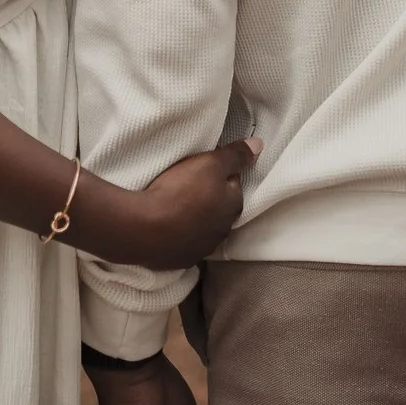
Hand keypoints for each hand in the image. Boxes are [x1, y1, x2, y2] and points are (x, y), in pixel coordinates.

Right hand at [91, 137, 257, 270]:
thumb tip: (259, 145)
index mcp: (232, 206)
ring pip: (202, 228)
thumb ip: (235, 155)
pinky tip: (166, 226)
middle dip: (209, 198)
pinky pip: (184, 243)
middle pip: (219, 208)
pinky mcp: (181, 260)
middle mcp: (222, 231)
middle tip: (189, 184)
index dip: (221, 172)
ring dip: (194, 218)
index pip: (234, 184)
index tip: (205, 166)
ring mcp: (202, 248)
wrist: (146, 229)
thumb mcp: (211, 163)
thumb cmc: (182, 192)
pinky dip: (179, 235)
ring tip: (175, 204)